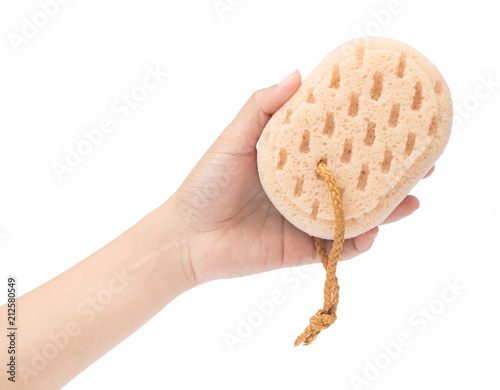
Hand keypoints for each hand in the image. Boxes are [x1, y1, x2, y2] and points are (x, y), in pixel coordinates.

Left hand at [170, 71, 431, 283]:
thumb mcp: (235, 138)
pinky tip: (375, 231)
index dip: (368, 135)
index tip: (397, 120)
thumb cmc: (206, 183)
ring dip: (387, 209)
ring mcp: (308, 220)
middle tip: (422, 162)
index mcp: (295, 161)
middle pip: (357, 180)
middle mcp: (307, 189)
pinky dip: (360, 242)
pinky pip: (339, 247)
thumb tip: (298, 74)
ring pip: (356, 214)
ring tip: (412, 199)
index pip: (340, 145)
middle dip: (391, 173)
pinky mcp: (303, 249)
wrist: (187, 236)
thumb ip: (262, 107)